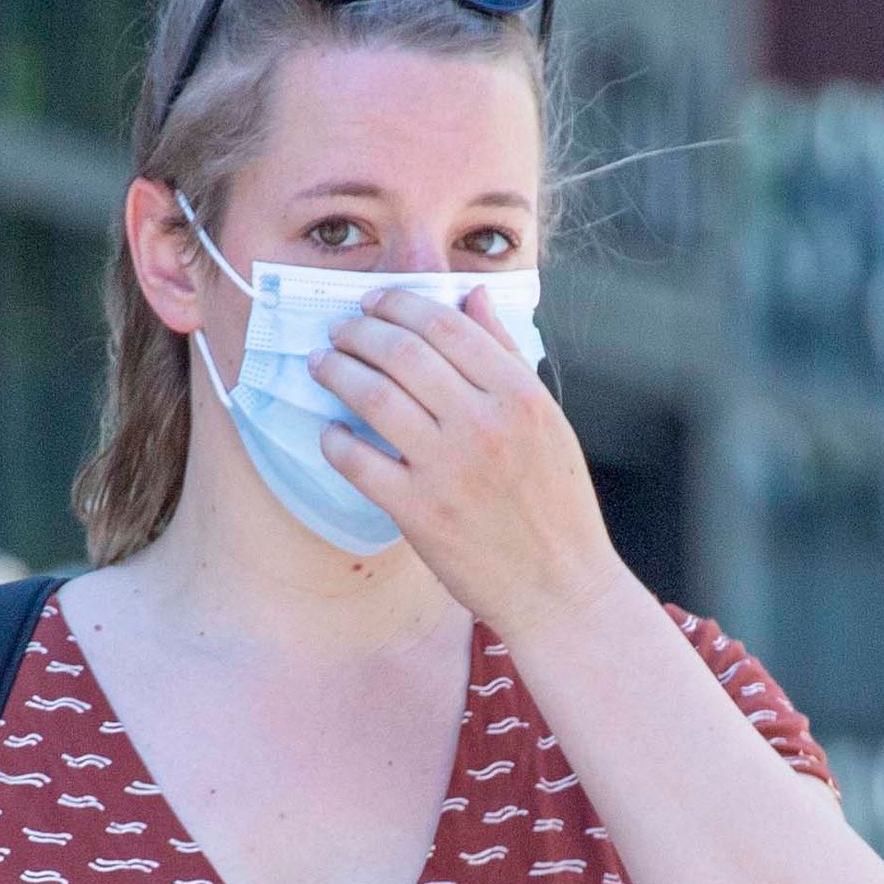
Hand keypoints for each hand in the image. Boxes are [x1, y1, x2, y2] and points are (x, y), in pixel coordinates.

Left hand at [315, 289, 635, 647]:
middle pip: (401, 350)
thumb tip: (473, 295)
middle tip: (340, 333)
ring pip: (371, 395)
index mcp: (520, 396)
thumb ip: (508, 355)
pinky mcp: (418, 513)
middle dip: (357, 331)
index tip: (374, 303)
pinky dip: (334, 440)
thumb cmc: (557, 505)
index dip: (398, 303)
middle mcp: (484, 425)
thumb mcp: (548, 421)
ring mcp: (448, 469)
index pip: (445, 324)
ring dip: (335, 371)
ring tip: (322, 365)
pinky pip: (357, 460)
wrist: (561, 589)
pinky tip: (330, 433)